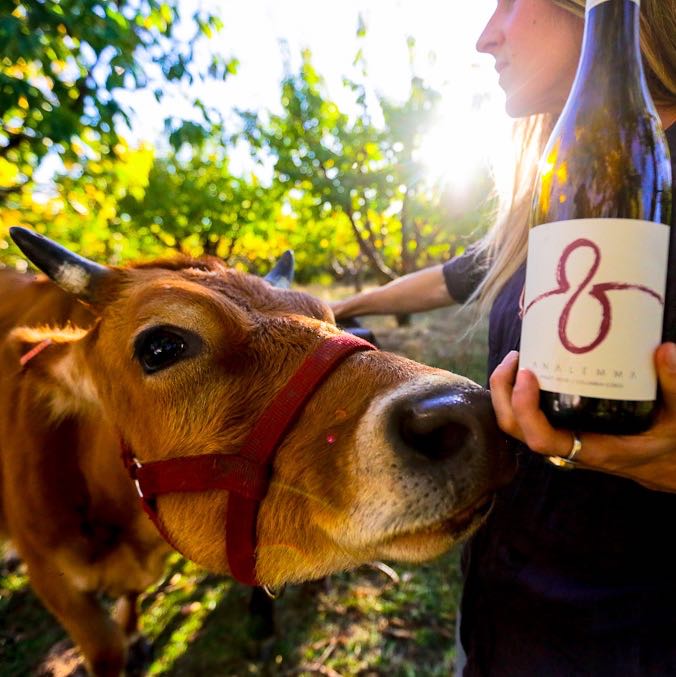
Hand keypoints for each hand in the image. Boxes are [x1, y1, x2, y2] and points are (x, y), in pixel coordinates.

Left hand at [489, 343, 675, 491]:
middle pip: (516, 430)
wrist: (667, 465)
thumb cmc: (670, 443)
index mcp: (592, 449)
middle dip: (505, 395)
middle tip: (516, 358)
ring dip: (506, 393)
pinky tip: (531, 367)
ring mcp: (562, 437)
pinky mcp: (562, 427)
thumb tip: (665, 350)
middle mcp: (569, 446)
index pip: (543, 439)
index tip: (528, 374)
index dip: (526, 409)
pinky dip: (518, 394)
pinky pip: (528, 415)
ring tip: (517, 359)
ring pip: (517, 424)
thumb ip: (674, 385)